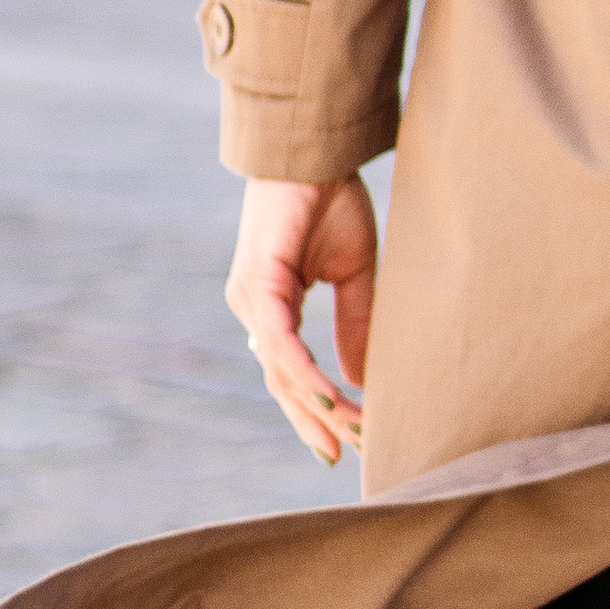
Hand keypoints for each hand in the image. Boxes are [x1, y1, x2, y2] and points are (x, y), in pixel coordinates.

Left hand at [226, 174, 376, 465]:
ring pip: (281, 370)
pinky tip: (331, 400)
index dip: (317, 408)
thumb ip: (355, 323)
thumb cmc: (330, 201)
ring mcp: (251, 298)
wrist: (317, 151)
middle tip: (344, 457)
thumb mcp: (354, 273)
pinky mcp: (259, 284)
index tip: (349, 438)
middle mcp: (254, 307)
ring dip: (317, 408)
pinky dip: (306, 375)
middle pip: (281, 383)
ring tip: (350, 435)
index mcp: (272, 305)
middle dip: (314, 423)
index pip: (291, 372)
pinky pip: (282, 344)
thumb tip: (358, 379)